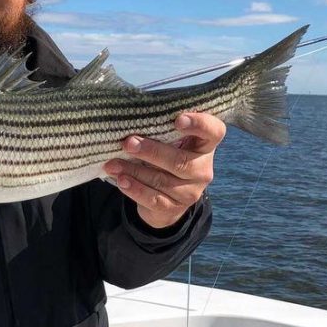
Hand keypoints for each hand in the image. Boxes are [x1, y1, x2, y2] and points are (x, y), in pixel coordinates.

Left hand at [103, 112, 225, 229]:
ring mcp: (192, 191)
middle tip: (127, 143)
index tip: (178, 120)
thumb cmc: (165, 156)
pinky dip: (135, 189)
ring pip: (162, 181)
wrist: (165, 195)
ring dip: (134, 171)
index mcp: (205, 145)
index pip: (214, 131)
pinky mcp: (176, 207)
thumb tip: (129, 118)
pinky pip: (154, 199)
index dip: (199, 124)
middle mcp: (203, 168)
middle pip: (181, 161)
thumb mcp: (168, 141)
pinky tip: (121, 180)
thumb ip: (160, 130)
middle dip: (151, 151)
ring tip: (113, 164)